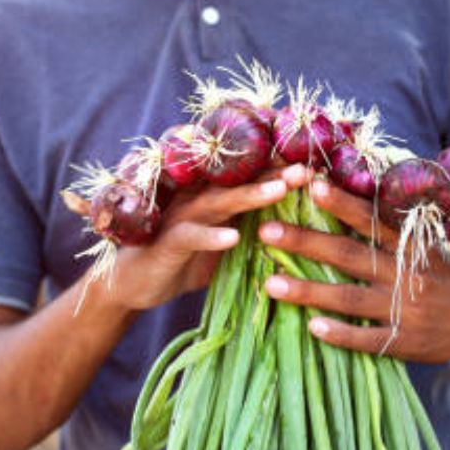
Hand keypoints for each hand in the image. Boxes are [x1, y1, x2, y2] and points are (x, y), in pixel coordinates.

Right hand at [104, 164, 313, 310]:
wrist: (134, 286)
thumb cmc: (185, 261)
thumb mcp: (223, 244)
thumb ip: (251, 231)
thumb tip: (297, 229)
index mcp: (216, 197)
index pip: (251, 177)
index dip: (281, 168)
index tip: (315, 163)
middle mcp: (200, 199)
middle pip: (240, 180)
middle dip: (275, 172)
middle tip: (307, 168)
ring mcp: (182, 217)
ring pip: (220, 201)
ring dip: (251, 195)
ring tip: (281, 190)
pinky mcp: (167, 242)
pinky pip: (191, 236)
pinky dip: (211, 237)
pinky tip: (233, 238)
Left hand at [258, 178, 449, 362]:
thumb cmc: (445, 272)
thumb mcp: (428, 241)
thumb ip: (392, 224)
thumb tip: (348, 190)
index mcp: (409, 246)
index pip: (370, 219)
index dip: (341, 203)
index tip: (311, 185)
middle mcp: (404, 275)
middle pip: (348, 256)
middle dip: (305, 243)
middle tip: (265, 232)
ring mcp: (403, 311)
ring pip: (348, 299)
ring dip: (308, 292)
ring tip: (269, 284)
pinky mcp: (404, 343)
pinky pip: (367, 340)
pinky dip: (340, 334)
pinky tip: (311, 327)